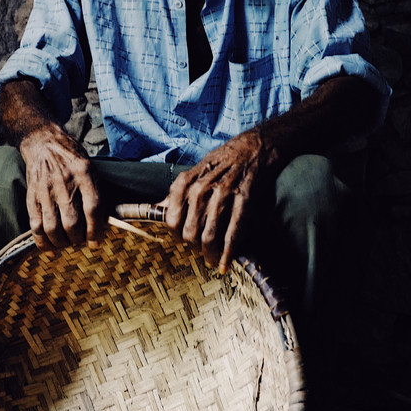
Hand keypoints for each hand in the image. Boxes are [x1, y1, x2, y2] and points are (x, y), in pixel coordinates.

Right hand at [17, 122, 103, 249]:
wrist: (43, 143)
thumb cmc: (71, 158)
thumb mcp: (90, 167)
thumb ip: (96, 192)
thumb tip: (104, 223)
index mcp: (84, 173)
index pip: (93, 208)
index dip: (96, 230)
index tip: (96, 242)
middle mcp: (64, 182)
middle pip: (72, 222)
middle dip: (78, 239)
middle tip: (81, 240)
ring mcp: (45, 191)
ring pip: (53, 228)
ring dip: (62, 243)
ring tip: (67, 242)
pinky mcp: (32, 197)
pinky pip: (35, 226)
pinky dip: (42, 242)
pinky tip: (50, 249)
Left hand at [164, 130, 279, 271]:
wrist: (253, 147)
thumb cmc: (222, 161)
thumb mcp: (195, 172)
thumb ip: (176, 192)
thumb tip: (157, 208)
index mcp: (186, 182)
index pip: (171, 220)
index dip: (177, 235)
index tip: (185, 241)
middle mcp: (201, 189)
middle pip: (190, 232)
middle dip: (195, 248)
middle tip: (202, 252)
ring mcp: (223, 195)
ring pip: (209, 236)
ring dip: (210, 254)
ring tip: (212, 261)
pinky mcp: (244, 200)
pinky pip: (233, 233)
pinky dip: (228, 252)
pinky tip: (225, 264)